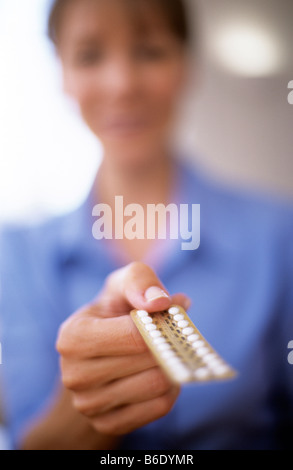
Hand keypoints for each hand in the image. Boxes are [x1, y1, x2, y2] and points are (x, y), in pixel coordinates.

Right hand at [56, 262, 190, 435]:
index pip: (135, 335)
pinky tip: (163, 372)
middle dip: (169, 344)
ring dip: (172, 365)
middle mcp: (74, 375)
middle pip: (149, 361)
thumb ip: (139, 280)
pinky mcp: (108, 423)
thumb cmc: (112, 313)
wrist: (96, 353)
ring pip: (158, 385)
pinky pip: (160, 407)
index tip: (175, 316)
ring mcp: (89, 405)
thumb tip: (160, 301)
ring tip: (168, 351)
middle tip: (177, 332)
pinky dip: (171, 387)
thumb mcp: (121, 285)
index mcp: (73, 338)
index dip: (162, 324)